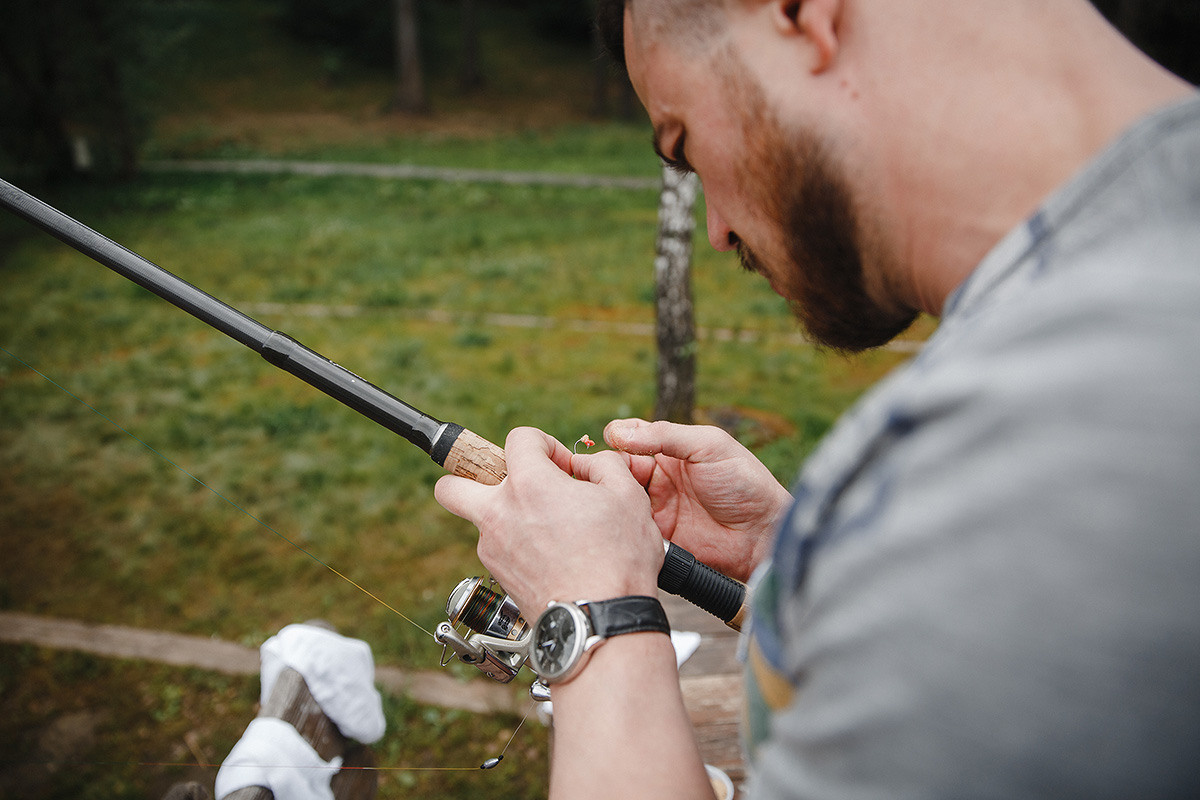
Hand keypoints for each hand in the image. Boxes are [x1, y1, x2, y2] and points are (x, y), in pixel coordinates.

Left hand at [434, 427, 663, 614]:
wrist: (600, 619)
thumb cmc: (617, 559)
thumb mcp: (628, 496)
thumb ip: (603, 464)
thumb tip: (586, 464)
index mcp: (529, 484)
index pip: (519, 438)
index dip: (545, 444)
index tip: (564, 465)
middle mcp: (499, 513)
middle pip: (451, 484)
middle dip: (469, 475)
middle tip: (506, 483)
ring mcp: (493, 548)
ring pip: (478, 521)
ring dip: (502, 515)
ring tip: (544, 527)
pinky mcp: (498, 577)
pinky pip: (496, 550)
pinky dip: (515, 546)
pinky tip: (550, 556)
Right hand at [603, 419, 791, 581]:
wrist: (762, 533)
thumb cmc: (744, 482)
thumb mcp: (709, 446)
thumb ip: (666, 435)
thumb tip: (619, 432)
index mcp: (671, 450)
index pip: (630, 438)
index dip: (616, 439)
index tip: (611, 443)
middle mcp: (659, 477)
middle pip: (618, 468)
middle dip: (606, 468)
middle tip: (602, 474)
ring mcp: (656, 507)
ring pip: (618, 496)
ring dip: (609, 494)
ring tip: (605, 495)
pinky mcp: (656, 535)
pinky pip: (629, 526)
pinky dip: (619, 522)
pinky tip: (613, 519)